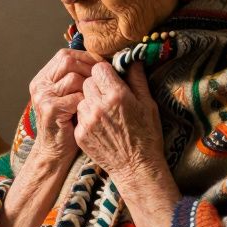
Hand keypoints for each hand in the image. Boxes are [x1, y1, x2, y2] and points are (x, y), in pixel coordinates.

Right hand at [27, 48, 102, 161]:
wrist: (55, 152)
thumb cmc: (69, 123)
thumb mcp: (69, 96)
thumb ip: (77, 78)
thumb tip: (102, 60)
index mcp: (43, 78)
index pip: (65, 54)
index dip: (86, 57)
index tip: (102, 65)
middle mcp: (39, 84)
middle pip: (68, 61)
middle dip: (89, 68)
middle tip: (103, 79)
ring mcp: (43, 96)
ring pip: (74, 78)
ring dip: (90, 86)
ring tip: (97, 97)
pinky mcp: (50, 108)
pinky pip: (76, 96)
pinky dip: (88, 101)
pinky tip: (92, 109)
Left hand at [75, 61, 166, 182]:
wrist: (136, 168)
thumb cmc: (146, 136)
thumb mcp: (148, 104)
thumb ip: (137, 79)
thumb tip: (132, 59)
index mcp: (117, 95)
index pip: (99, 68)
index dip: (105, 72)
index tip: (111, 79)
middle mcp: (99, 106)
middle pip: (88, 82)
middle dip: (97, 85)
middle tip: (109, 96)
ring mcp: (87, 121)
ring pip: (81, 98)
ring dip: (90, 101)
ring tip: (104, 112)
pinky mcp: (80, 134)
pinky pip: (78, 115)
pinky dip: (86, 117)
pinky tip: (99, 125)